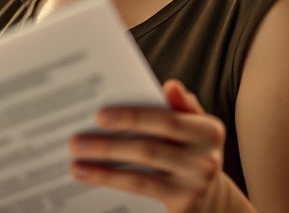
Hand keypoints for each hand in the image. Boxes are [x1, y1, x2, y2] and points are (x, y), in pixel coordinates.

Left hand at [69, 79, 224, 212]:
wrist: (212, 197)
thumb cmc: (191, 152)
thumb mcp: (194, 126)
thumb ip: (180, 107)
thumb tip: (171, 86)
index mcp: (208, 131)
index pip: (167, 121)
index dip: (133, 118)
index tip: (100, 115)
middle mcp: (205, 160)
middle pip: (149, 151)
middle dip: (108, 146)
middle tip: (76, 142)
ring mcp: (194, 187)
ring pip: (141, 177)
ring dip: (104, 170)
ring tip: (76, 162)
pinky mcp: (182, 205)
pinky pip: (140, 193)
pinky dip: (112, 183)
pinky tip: (90, 177)